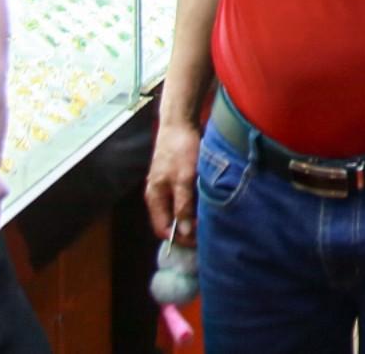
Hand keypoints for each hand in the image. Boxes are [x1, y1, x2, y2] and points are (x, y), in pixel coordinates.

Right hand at [145, 116, 202, 240]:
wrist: (180, 122)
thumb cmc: (180, 148)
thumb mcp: (184, 178)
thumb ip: (183, 204)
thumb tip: (184, 231)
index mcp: (154, 197)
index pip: (163, 229)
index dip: (180, 238)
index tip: (199, 241)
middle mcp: (158, 195)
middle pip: (171, 222)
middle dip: (187, 231)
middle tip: (208, 234)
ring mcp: (167, 187)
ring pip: (179, 211)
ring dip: (192, 218)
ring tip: (210, 222)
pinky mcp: (177, 179)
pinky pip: (184, 200)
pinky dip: (194, 206)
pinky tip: (208, 206)